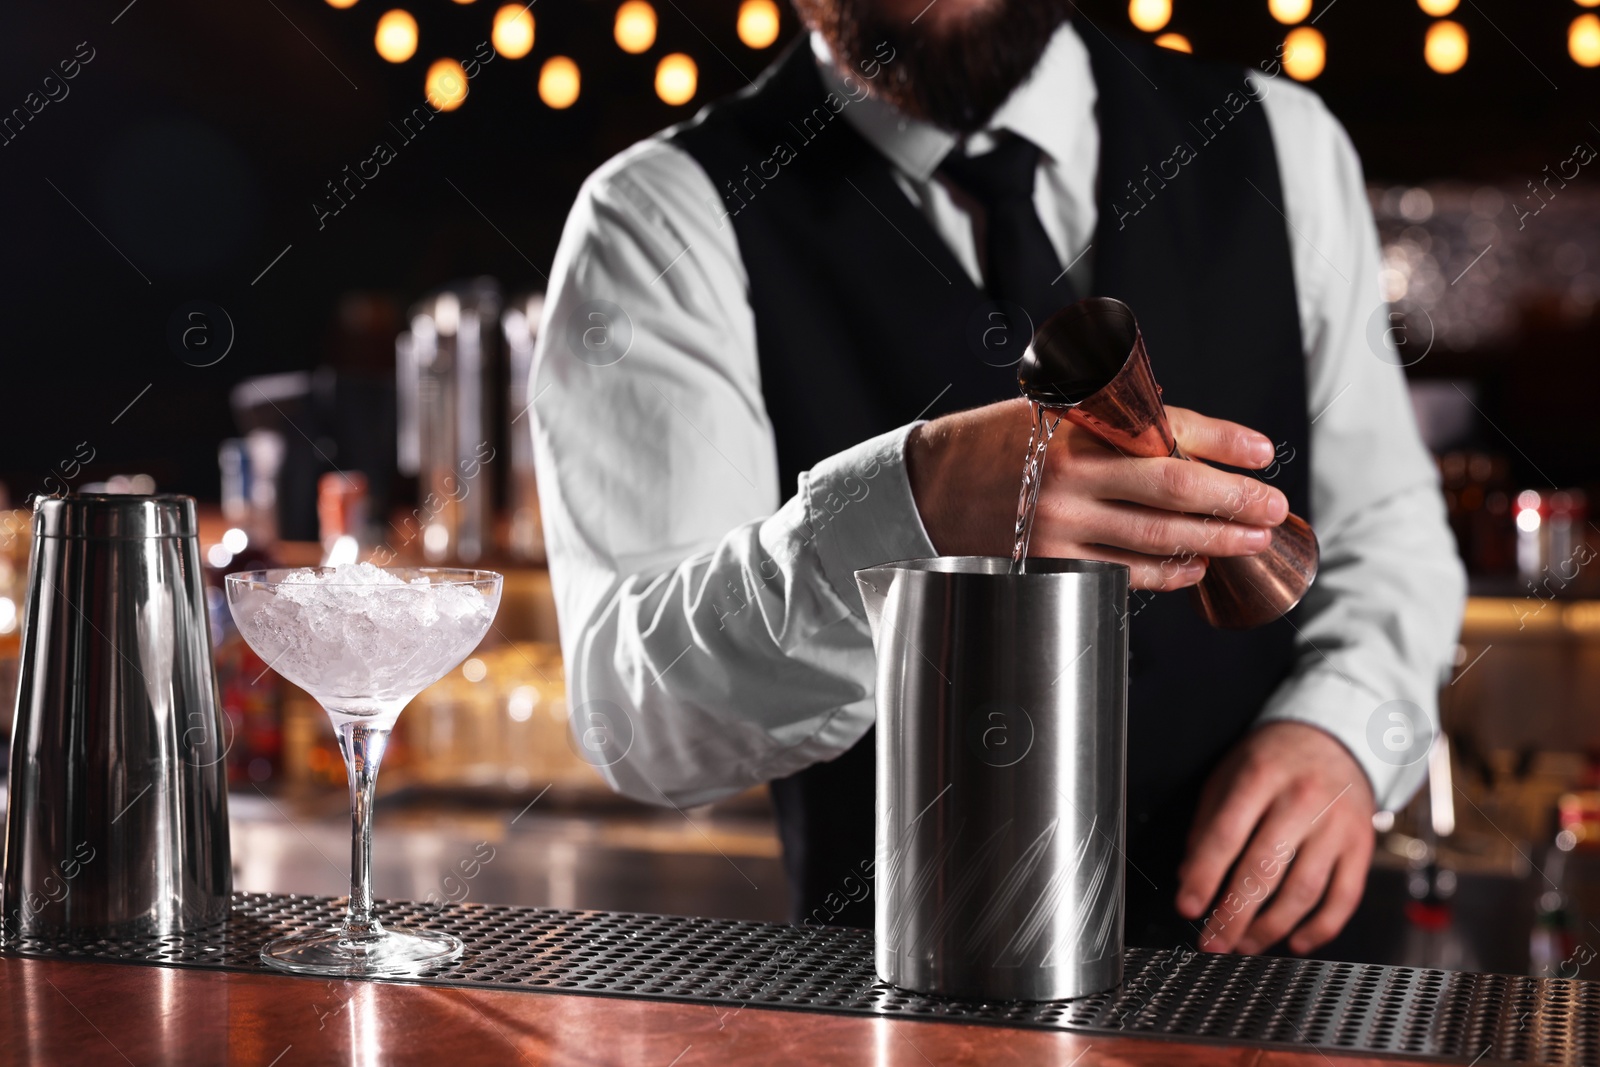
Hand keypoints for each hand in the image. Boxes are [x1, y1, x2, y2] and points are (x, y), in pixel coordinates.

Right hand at [905, 398, 1288, 589]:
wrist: (926, 489)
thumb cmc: (995, 445)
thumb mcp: (1051, 414)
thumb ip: (1114, 423)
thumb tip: (1191, 440)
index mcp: (1076, 428)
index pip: (1169, 431)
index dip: (1224, 442)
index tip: (1262, 451)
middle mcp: (1071, 477)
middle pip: (1177, 490)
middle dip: (1236, 498)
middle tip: (1273, 506)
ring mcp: (1062, 527)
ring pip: (1159, 538)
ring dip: (1215, 539)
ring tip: (1251, 538)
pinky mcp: (1052, 565)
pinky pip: (1127, 574)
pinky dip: (1170, 572)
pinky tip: (1196, 566)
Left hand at [1176, 722, 1376, 955]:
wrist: (1335, 738)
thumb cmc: (1273, 760)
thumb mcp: (1229, 773)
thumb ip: (1206, 822)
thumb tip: (1188, 874)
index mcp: (1259, 777)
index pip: (1226, 835)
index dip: (1204, 876)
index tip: (1188, 907)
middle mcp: (1301, 801)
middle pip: (1264, 869)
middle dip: (1234, 915)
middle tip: (1213, 942)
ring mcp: (1336, 826)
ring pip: (1304, 890)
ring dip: (1271, 928)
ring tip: (1245, 945)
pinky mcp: (1361, 846)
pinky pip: (1344, 897)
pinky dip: (1320, 929)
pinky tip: (1294, 942)